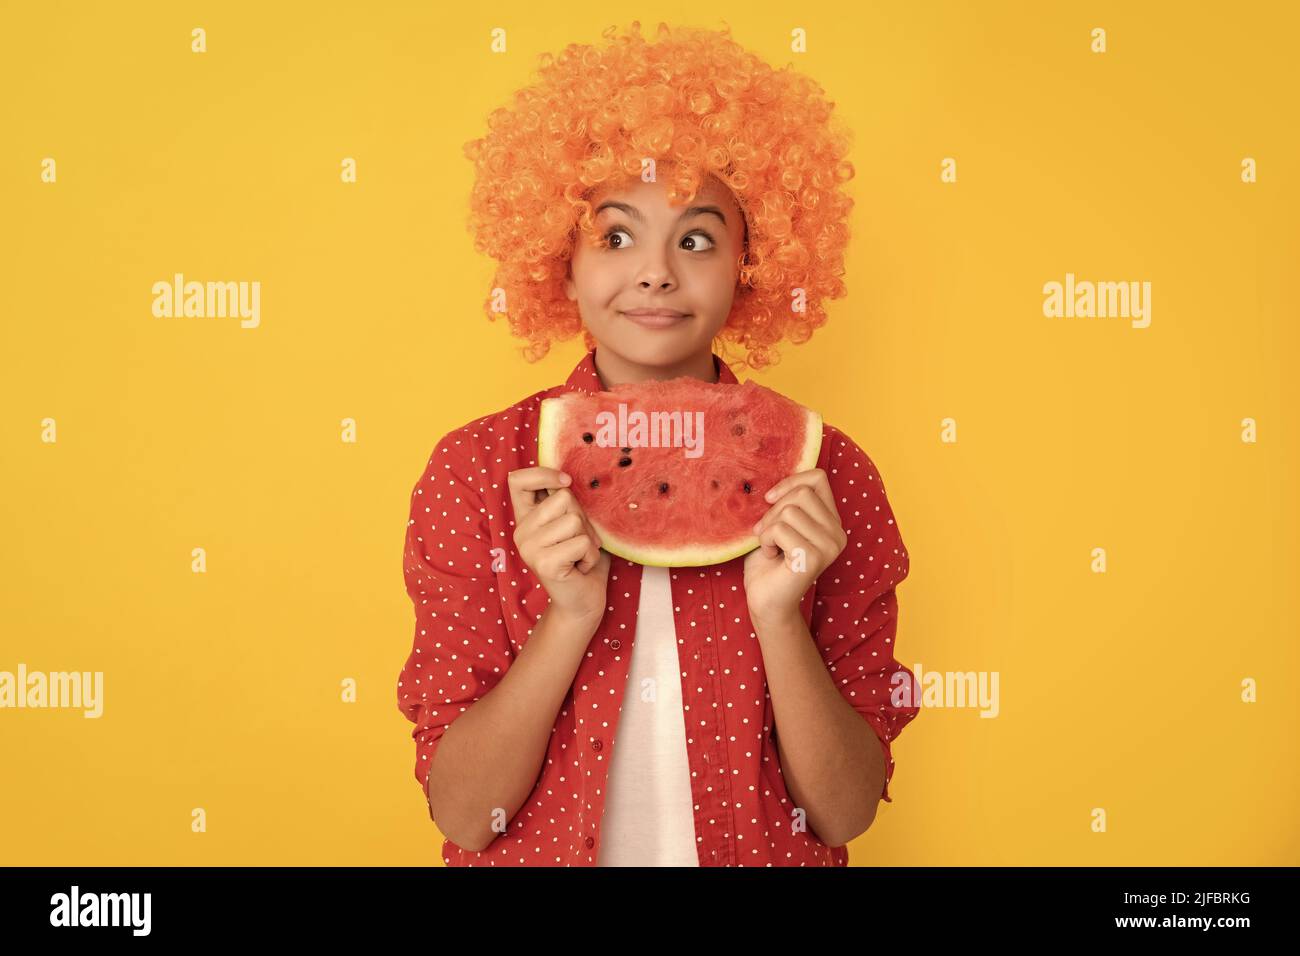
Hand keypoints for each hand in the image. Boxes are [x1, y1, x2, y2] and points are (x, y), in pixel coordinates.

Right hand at [508, 466, 610, 627]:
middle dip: (583, 519)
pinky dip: (591, 556)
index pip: (517, 480)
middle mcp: (521, 531)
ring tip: (580, 556)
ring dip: (588, 539)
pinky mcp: (544, 564)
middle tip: (579, 542)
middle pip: (563, 498)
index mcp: (525, 518)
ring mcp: (529, 548)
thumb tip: (570, 479)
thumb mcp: (573, 524)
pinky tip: (580, 568)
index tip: (566, 482)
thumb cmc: (581, 559)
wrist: (581, 601)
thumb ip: (566, 504)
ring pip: (574, 520)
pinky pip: (582, 543)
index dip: (543, 473)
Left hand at [743, 468, 846, 627]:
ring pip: (788, 511)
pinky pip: (780, 529)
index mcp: (832, 521)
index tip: (769, 499)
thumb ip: (787, 500)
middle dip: (773, 510)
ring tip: (771, 546)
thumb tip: (773, 471)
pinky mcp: (813, 558)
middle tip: (766, 533)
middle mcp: (838, 533)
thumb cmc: (769, 561)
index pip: (817, 478)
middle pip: (800, 493)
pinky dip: (766, 541)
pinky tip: (771, 556)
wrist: (765, 600)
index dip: (789, 481)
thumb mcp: (780, 522)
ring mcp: (829, 546)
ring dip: (768, 528)